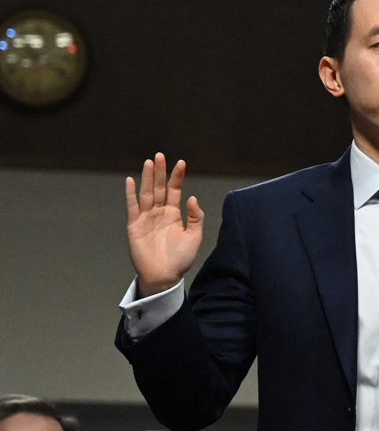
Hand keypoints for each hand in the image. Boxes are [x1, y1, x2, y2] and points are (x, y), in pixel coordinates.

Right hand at [125, 153, 204, 296]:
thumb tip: (193, 197)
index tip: (181, 163)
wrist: (164, 275)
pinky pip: (132, 206)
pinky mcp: (134, 225)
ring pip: (146, 193)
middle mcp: (159, 213)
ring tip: (149, 163)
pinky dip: (131, 194)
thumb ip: (196, 217)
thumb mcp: (194, 236)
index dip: (177, 177)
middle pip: (159, 188)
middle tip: (160, 155)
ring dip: (147, 178)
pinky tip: (131, 180)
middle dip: (160, 172)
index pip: (174, 190)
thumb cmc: (180, 258)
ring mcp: (146, 218)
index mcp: (173, 214)